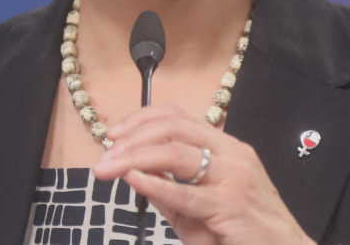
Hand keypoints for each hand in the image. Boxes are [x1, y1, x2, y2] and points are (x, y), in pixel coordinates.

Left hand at [92, 103, 314, 244]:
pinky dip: (156, 184)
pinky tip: (134, 179)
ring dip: (133, 158)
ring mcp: (235, 178)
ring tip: (109, 169)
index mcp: (228, 148)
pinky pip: (186, 192)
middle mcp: (233, 155)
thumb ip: (171, 190)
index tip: (114, 135)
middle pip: (172, 128)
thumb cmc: (245, 235)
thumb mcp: (203, 208)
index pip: (178, 116)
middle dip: (130, 139)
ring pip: (175, 153)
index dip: (141, 119)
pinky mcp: (232, 206)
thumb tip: (135, 172)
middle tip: (103, 157)